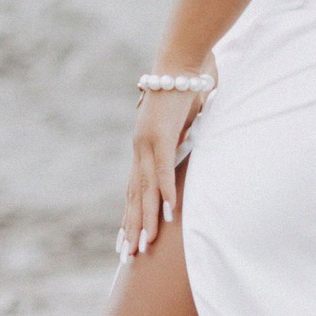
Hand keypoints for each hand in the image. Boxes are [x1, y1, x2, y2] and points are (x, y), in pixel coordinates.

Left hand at [120, 84, 203, 262]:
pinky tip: (167, 213)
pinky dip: (165, 191)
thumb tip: (189, 145)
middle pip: (134, 195)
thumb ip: (182, 138)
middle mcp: (141, 148)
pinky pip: (163, 169)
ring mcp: (148, 142)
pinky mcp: (162, 134)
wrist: (181, 58)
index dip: (130, 215)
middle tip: (128, 257)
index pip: (134, 189)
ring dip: (147, 219)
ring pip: (146, 189)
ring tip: (145, 245)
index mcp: (145, 147)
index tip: (126, 240)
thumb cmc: (184, 86)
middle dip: (132, 227)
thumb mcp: (183, 122)